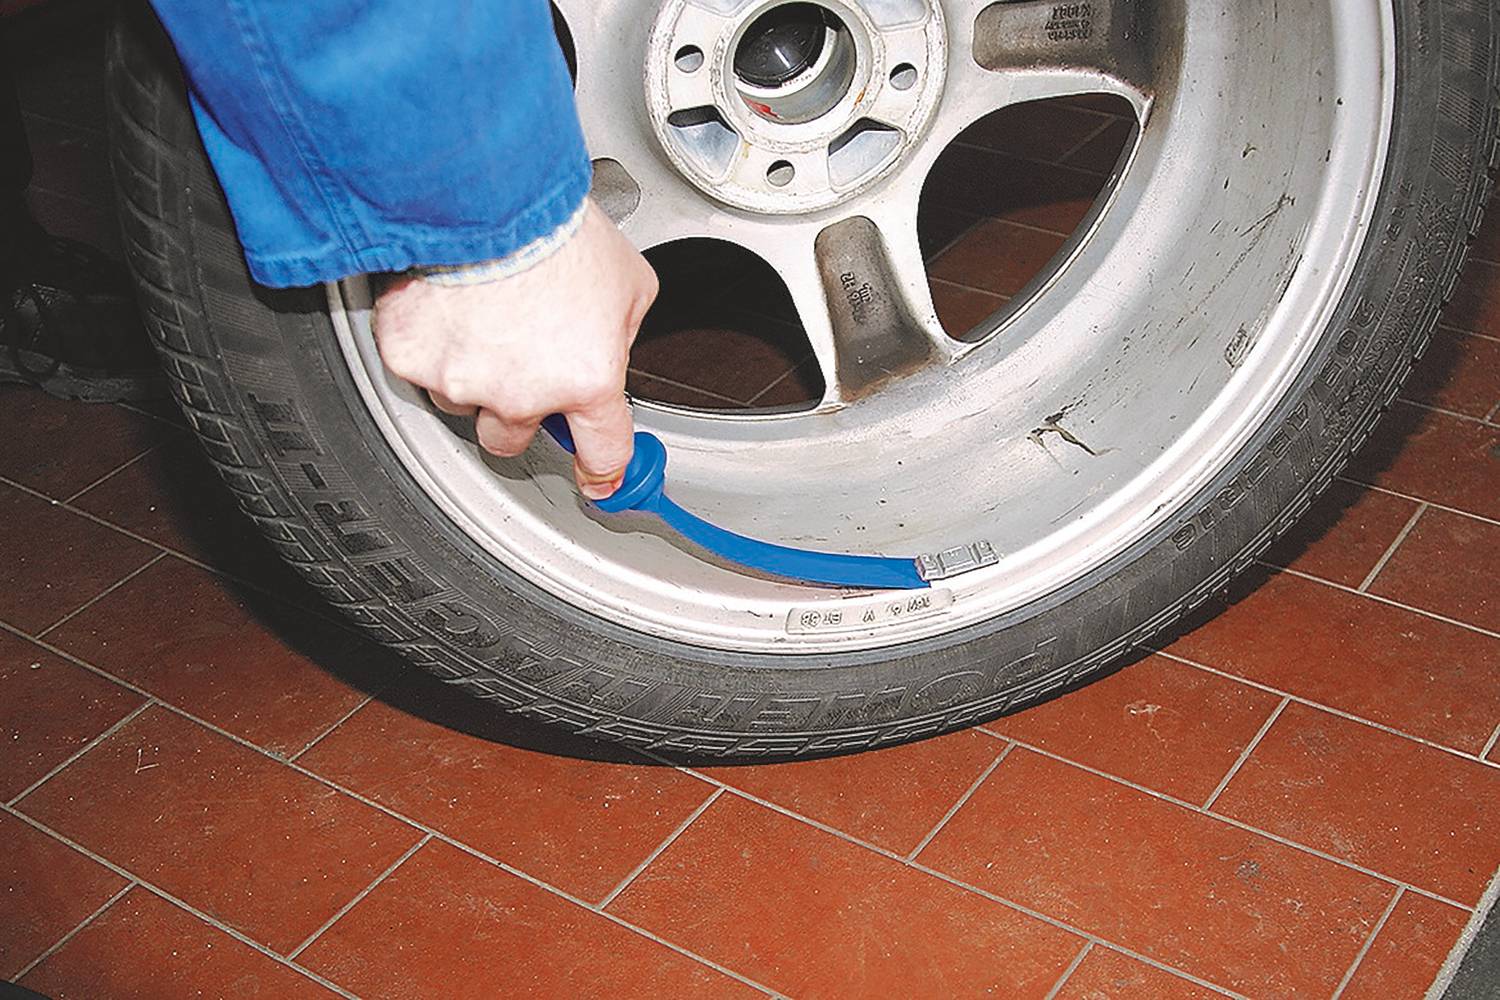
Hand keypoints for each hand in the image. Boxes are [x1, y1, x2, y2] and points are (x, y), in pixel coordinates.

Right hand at [373, 199, 657, 498]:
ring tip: (482, 311)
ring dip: (471, 372)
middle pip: (511, 441)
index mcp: (586, 380)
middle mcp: (522, 394)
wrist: (486, 189)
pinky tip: (448, 301)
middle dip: (516, 411)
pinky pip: (419, 367)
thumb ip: (620, 331)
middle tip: (517, 360)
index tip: (599, 484)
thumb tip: (610, 348)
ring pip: (460, 402)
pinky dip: (430, 340)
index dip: (602, 474)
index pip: (603, 453)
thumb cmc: (557, 226)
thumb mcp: (629, 281)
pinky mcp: (410, 357)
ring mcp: (461, 381)